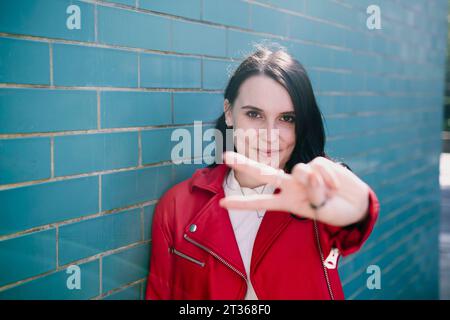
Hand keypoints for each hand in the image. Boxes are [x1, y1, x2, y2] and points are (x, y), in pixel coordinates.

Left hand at [218, 151, 369, 226]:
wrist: (357, 205)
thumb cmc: (335, 211)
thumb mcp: (321, 210)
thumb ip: (313, 193)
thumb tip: (309, 173)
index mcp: (287, 201)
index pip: (261, 202)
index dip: (242, 203)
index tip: (223, 203)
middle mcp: (291, 186)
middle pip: (264, 173)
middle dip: (245, 164)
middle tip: (225, 156)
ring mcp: (304, 174)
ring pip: (299, 170)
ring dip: (316, 183)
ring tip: (329, 192)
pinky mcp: (319, 163)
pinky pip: (319, 167)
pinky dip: (329, 177)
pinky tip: (335, 185)